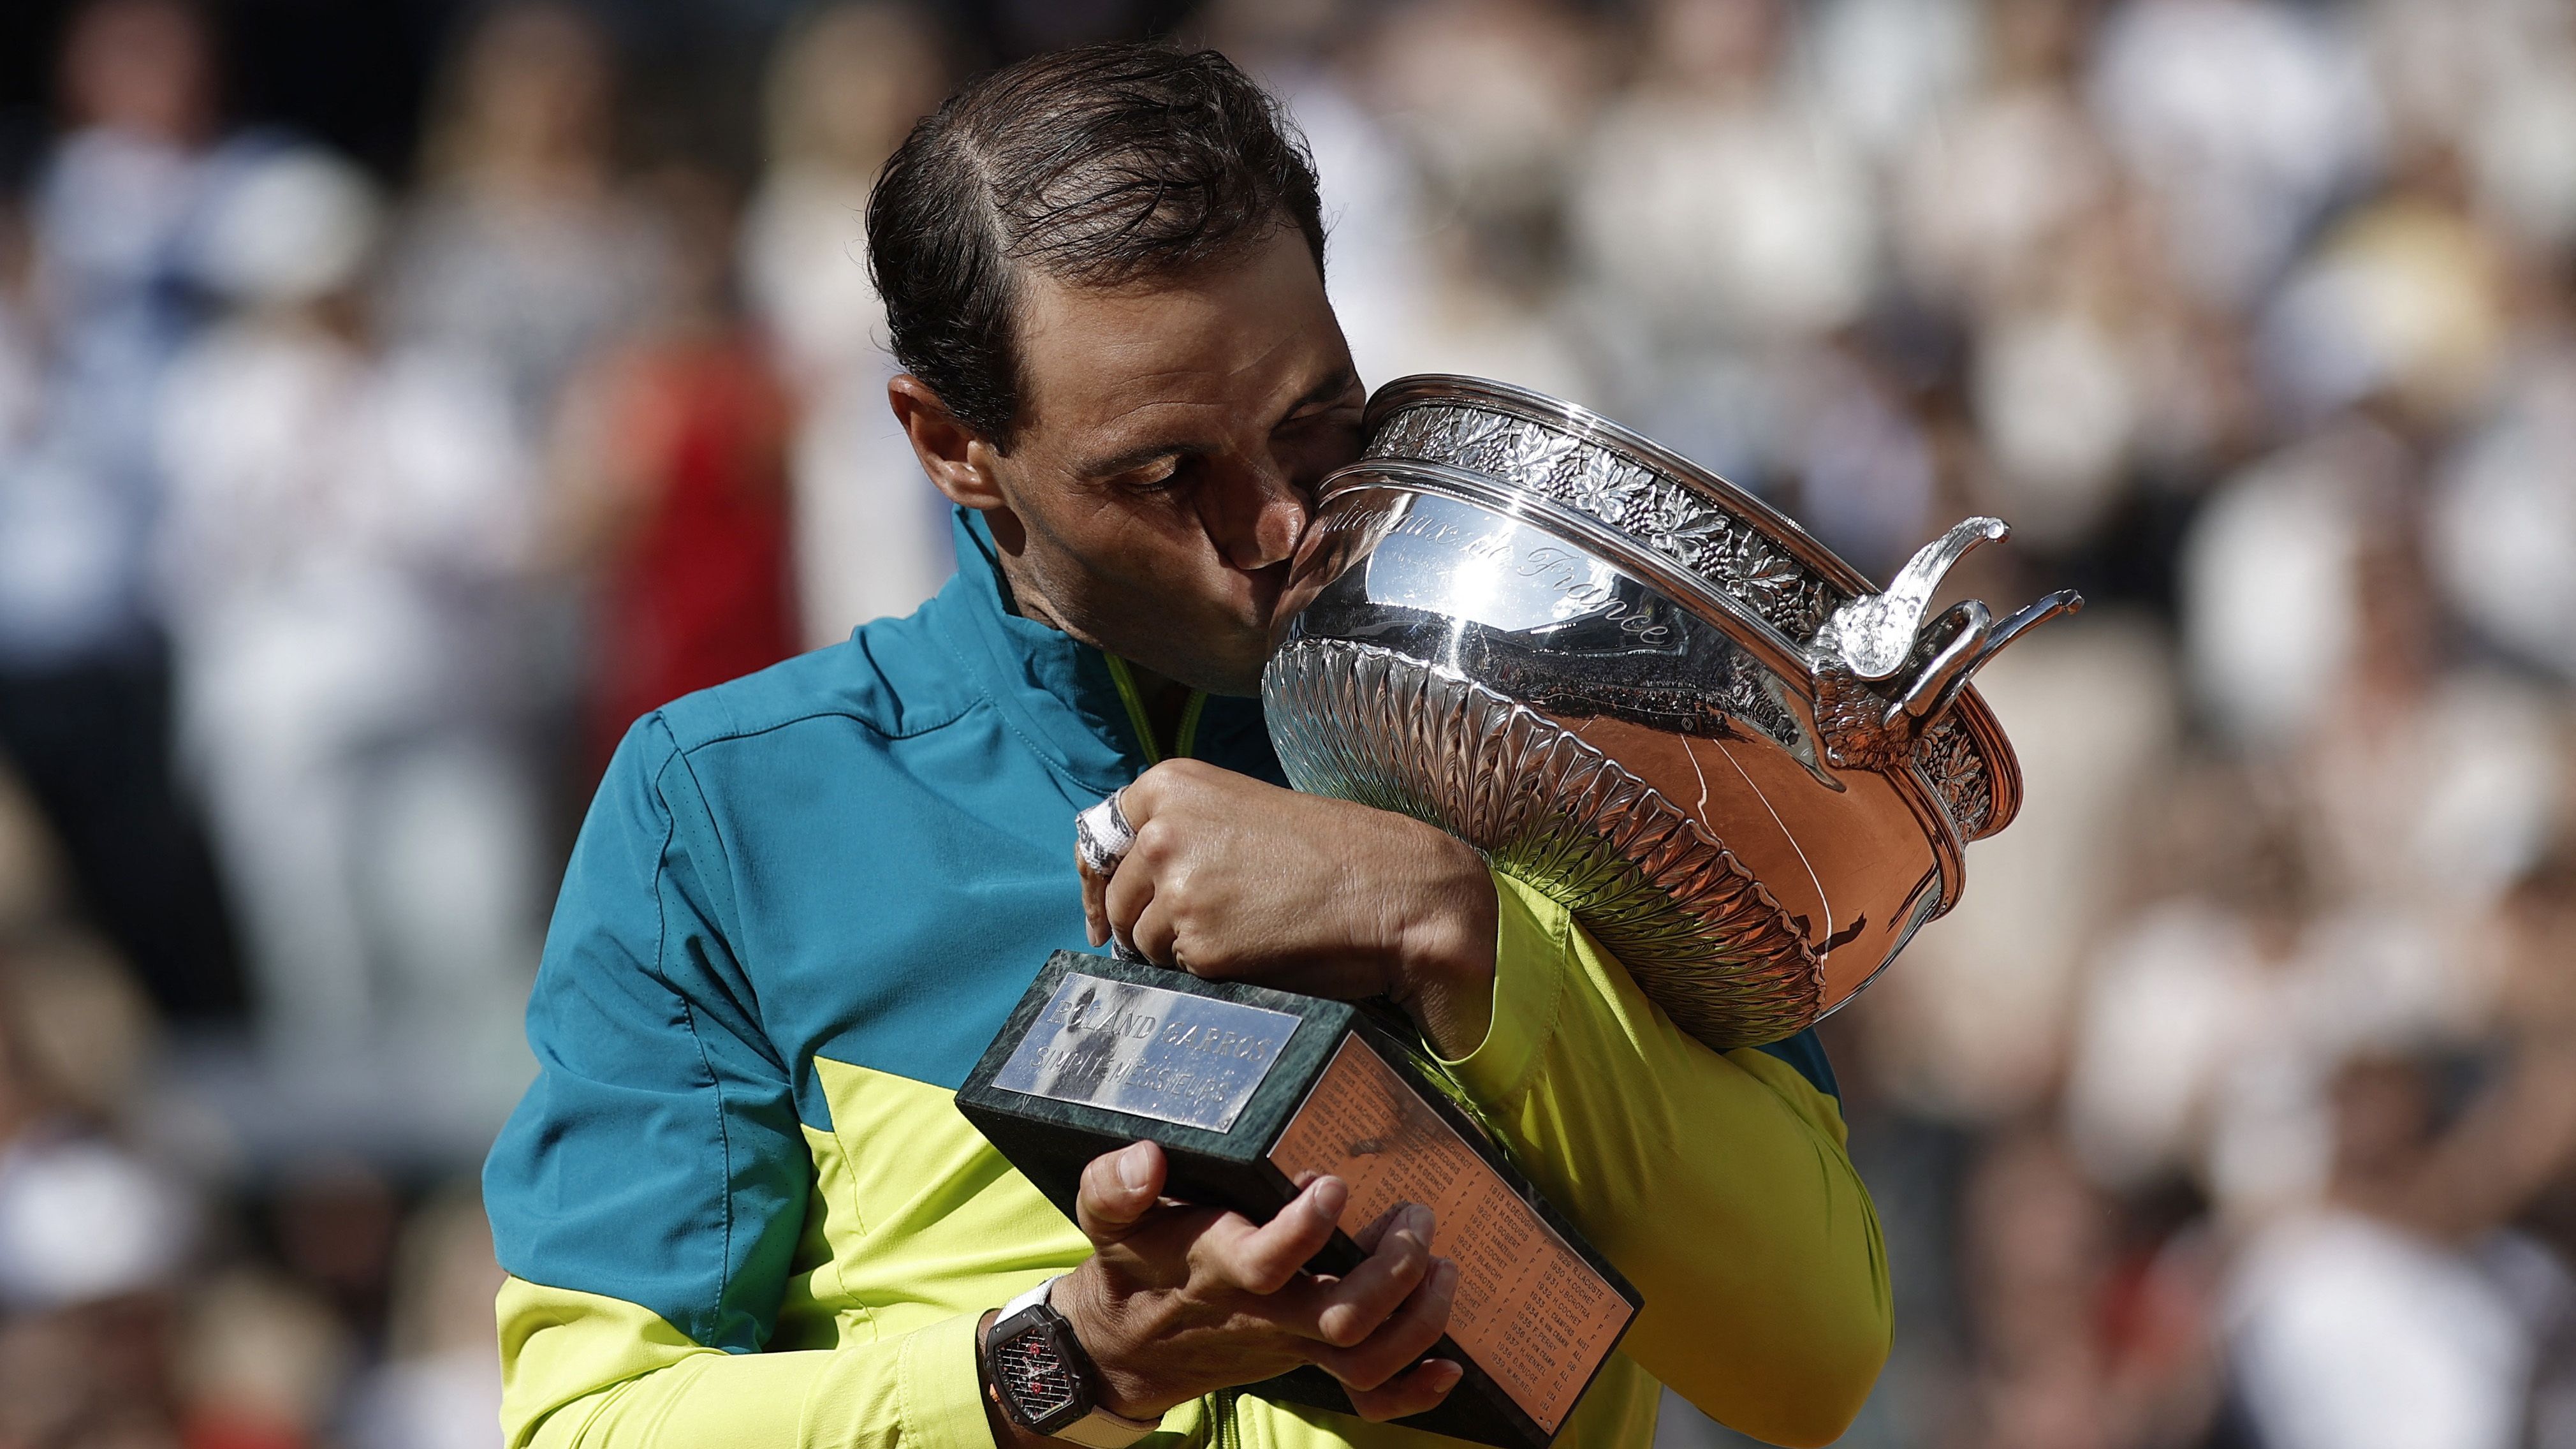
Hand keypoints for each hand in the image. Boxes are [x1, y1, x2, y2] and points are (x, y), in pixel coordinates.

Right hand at [1037, 1140, 1462, 1423]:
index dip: (1305, 1228)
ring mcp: (1292, 1342)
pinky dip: (1414, 1390)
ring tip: (1442, 1265)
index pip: (1266, 1262)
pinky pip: (1368, 1395)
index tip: (1333, 1182)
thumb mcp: (1107, 1218)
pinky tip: (1449, 1366)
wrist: (1129, 1344)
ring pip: (1366, 1357)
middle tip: (1415, 1217)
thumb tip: (1146, 1159)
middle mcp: (1264, 1314)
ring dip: (1420, 1318)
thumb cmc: (1133, 1262)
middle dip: (1392, 1269)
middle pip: (1340, 1317)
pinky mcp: (1309, 1358)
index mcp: (1217, 1270)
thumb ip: (1114, 1186)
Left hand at [1076, 760, 1497, 1055]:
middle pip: (1118, 900)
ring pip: (1144, 944)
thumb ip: (1184, 834)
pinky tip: (1255, 957)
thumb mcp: (1242, 815)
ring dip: (1179, 954)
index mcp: (1171, 786)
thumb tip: (1130, 889)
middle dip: (1143, 926)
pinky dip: (1210, 976)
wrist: (1397, 887)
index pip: (1099, 840)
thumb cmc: (1333, 854)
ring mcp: (1177, 889)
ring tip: (1245, 938)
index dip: (1099, 885)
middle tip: (1201, 934)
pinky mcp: (1200, 945)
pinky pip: (1180, 976)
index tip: (1102, 915)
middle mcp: (1163, 832)